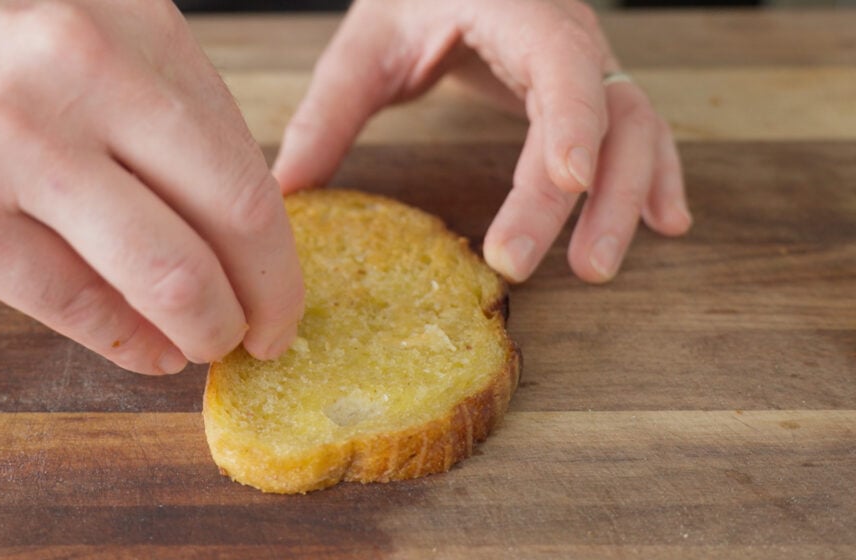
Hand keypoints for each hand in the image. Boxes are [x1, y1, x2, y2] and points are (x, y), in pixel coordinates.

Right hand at [0, 0, 303, 374]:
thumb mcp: (85, 39)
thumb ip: (163, 115)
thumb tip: (241, 226)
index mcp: (133, 23)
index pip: (247, 164)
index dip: (278, 250)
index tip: (281, 289)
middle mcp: (82, 71)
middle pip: (230, 221)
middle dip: (264, 299)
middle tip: (266, 333)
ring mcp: (11, 141)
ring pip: (164, 275)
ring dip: (204, 329)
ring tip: (208, 342)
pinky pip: (72, 303)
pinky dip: (127, 342)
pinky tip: (148, 351)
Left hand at [273, 0, 691, 282]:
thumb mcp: (368, 41)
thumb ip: (330, 111)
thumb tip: (289, 189)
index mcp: (521, 12)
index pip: (562, 67)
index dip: (570, 123)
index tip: (564, 181)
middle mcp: (570, 37)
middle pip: (604, 117)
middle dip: (583, 195)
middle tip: (533, 264)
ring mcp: (590, 63)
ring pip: (636, 130)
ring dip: (624, 200)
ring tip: (597, 268)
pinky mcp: (593, 90)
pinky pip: (642, 130)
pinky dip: (657, 176)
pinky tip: (667, 224)